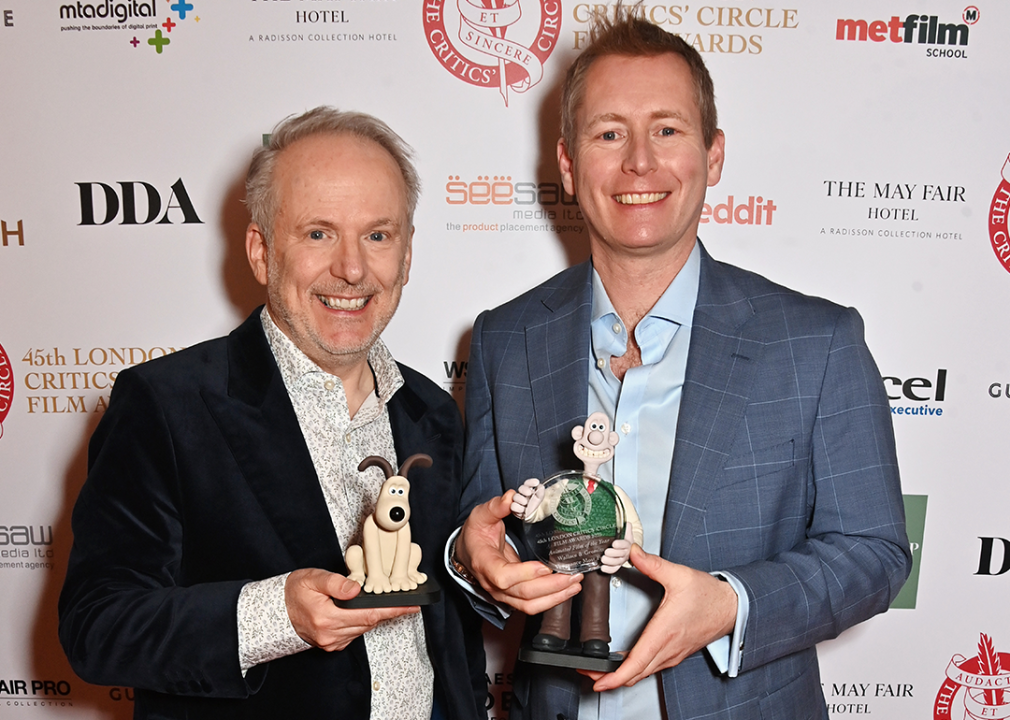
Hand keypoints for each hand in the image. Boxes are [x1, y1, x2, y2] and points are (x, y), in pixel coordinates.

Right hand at [285, 568, 418, 651]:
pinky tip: (365, 611)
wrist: (277, 609)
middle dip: (388, 612)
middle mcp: (330, 634)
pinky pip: (354, 633)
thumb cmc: (294, 591)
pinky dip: (362, 622)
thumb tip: (355, 588)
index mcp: (327, 618)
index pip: (368, 615)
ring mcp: (331, 642)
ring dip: (375, 616)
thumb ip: (335, 583)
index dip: (392, 610)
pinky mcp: (331, 644)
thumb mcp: (313, 578)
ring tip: (387, 603)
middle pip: (369, 623)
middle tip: (406, 602)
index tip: (410, 606)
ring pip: (363, 628)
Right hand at [457, 491, 581, 614]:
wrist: (468, 552)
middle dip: (551, 586)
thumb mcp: (481, 516)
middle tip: (573, 575)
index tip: (545, 567)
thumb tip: (512, 497)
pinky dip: (552, 600)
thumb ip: (496, 507)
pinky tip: (567, 589)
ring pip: (530, 605)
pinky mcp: (513, 596)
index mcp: (484, 563)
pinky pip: (532, 604)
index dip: (525, 574)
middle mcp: (493, 583)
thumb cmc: (475, 534)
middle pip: (523, 593)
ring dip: (555, 597)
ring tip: (575, 584)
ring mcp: (503, 593)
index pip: (503, 576)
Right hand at [509, 478, 542, 518]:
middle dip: (524, 490)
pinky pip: (513, 506)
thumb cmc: (539, 506)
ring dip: (520, 499)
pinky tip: (523, 510)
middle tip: (529, 493)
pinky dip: (518, 508)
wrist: (537, 516)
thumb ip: (541, 491)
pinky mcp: (515, 509)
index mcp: (529, 490)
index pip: (528, 483)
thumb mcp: (542, 497)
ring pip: (515, 497)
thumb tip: (540, 486)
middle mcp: (523, 495)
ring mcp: (518, 502)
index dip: (531, 482)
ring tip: (526, 503)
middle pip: (521, 488)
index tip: (536, 482)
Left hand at [584, 545, 737, 690]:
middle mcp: (668, 648)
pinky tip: (625, 663)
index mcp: (665, 632)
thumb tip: (630, 552)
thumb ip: (651, 563)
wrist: (732, 607)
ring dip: (621, 676)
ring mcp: (673, 654)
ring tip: (600, 671)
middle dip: (608, 678)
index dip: (614, 676)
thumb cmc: (709, 595)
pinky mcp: (676, 653)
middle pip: (635, 674)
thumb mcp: (679, 575)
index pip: (636, 663)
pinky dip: (635, 670)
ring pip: (643, 673)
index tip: (597, 680)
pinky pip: (652, 668)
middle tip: (587, 673)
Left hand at [599, 524, 632, 574]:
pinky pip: (614, 569)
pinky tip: (603, 567)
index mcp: (627, 544)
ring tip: (603, 559)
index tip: (614, 543)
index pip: (625, 544)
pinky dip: (608, 569)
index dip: (620, 544)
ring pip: (617, 563)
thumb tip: (627, 523)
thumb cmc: (623, 540)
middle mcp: (625, 553)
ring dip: (609, 561)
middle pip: (620, 554)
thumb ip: (626, 527)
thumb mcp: (625, 532)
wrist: (626, 548)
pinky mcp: (617, 566)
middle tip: (606, 552)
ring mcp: (621, 560)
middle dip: (613, 553)